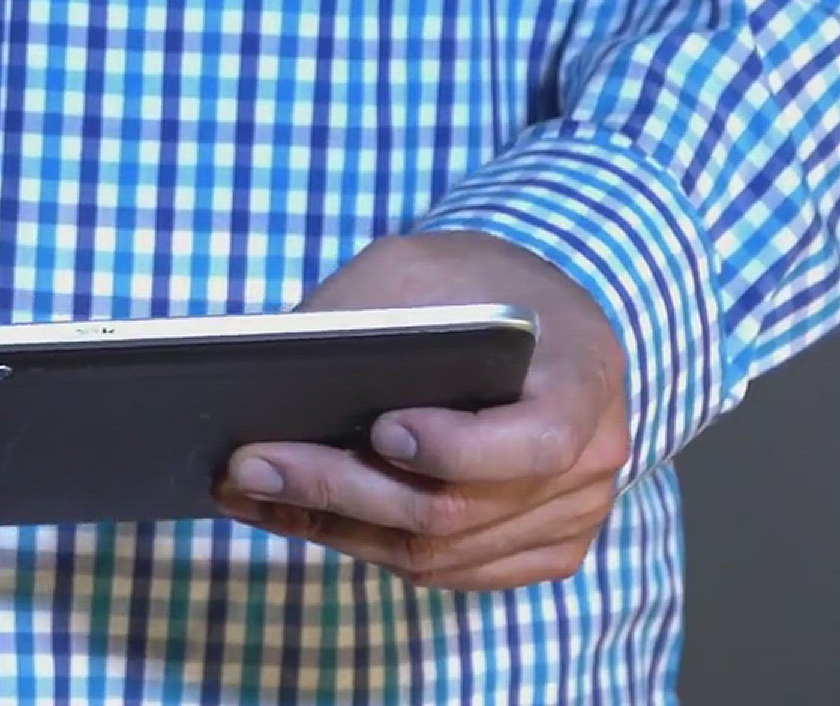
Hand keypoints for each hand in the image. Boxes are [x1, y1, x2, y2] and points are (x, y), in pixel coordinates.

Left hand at [216, 231, 631, 590]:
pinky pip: (443, 572)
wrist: (532, 316)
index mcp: (585, 378)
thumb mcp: (420, 267)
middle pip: (459, 512)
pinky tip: (294, 512)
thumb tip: (276, 380)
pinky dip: (361, 546)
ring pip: (438, 556)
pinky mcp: (537, 548)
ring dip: (332, 528)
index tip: (383, 429)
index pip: (539, 442)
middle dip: (340, 491)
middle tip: (251, 466)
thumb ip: (368, 317)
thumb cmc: (475, 285)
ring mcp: (571, 517)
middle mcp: (593, 461)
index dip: (459, 450)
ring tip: (246, 491)